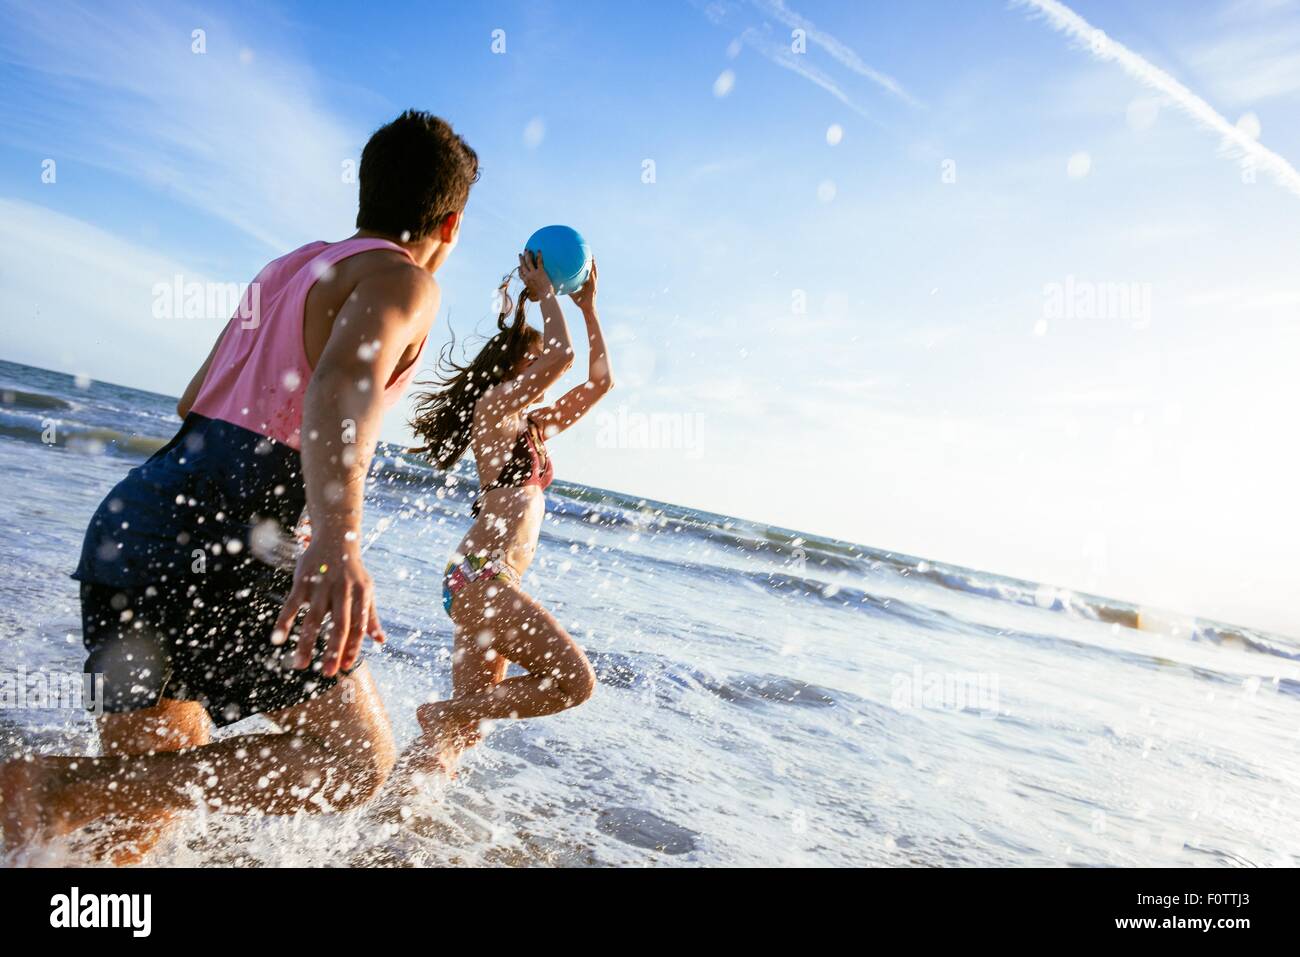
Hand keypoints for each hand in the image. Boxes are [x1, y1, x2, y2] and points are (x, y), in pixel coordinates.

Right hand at [271, 535, 385, 677]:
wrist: (336, 538)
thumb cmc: (353, 571)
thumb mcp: (366, 590)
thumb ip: (370, 616)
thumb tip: (380, 640)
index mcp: (362, 594)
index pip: (358, 625)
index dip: (353, 646)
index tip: (347, 666)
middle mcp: (343, 591)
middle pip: (339, 625)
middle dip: (334, 650)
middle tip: (329, 673)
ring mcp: (322, 586)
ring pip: (313, 619)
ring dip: (307, 644)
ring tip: (301, 665)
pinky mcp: (303, 581)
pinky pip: (292, 604)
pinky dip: (285, 621)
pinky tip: (278, 639)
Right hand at [518, 250, 553, 301]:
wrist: (545, 296)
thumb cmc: (540, 298)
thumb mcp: (533, 297)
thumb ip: (531, 296)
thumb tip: (531, 298)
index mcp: (526, 282)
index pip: (521, 274)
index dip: (519, 269)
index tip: (519, 266)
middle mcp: (528, 276)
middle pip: (523, 265)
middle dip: (521, 259)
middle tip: (521, 254)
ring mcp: (533, 273)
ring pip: (529, 261)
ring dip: (528, 255)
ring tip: (528, 250)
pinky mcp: (540, 271)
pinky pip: (539, 261)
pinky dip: (539, 255)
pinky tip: (539, 250)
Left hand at [569, 259, 597, 312]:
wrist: (587, 309)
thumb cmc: (580, 302)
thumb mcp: (573, 294)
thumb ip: (568, 289)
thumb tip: (560, 286)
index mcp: (588, 283)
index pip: (588, 272)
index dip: (588, 266)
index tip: (586, 258)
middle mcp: (591, 283)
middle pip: (593, 271)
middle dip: (592, 263)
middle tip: (591, 255)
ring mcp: (594, 285)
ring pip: (595, 274)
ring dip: (594, 267)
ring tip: (593, 260)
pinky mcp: (594, 289)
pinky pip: (593, 281)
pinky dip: (592, 276)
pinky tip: (591, 271)